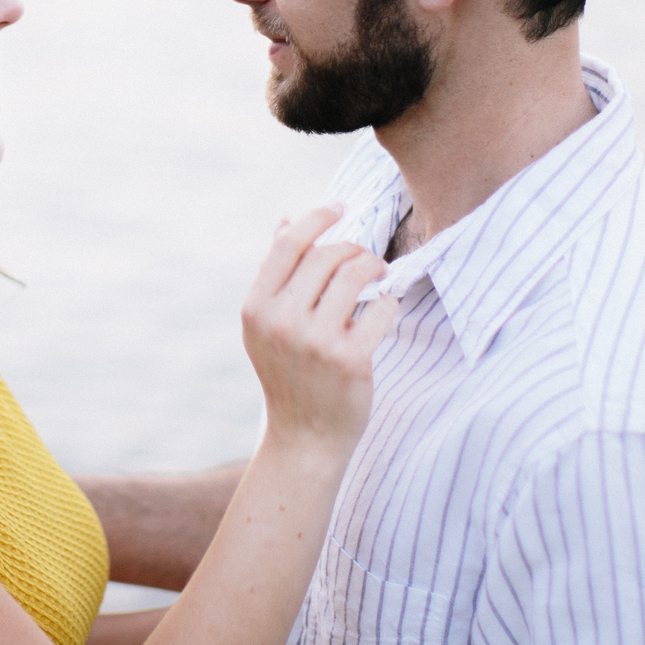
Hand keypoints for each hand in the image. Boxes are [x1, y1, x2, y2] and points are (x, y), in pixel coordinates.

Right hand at [239, 205, 401, 454]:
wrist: (305, 438)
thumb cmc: (290, 374)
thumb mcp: (269, 326)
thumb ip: (277, 275)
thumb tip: (283, 222)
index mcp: (256, 309)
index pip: (289, 245)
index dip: (317, 218)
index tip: (340, 206)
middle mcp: (281, 323)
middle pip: (325, 256)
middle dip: (352, 249)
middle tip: (367, 258)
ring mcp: (315, 342)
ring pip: (355, 275)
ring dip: (374, 267)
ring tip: (379, 275)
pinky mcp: (350, 360)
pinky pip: (380, 308)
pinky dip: (388, 302)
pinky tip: (384, 309)